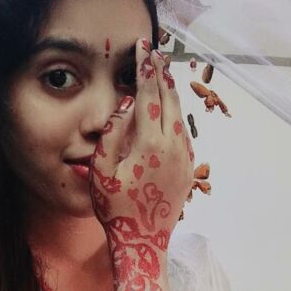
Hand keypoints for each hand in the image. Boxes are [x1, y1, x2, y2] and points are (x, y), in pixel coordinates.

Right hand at [89, 37, 194, 256]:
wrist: (143, 242)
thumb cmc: (116, 209)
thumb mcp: (101, 172)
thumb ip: (111, 133)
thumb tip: (126, 104)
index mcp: (150, 144)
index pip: (150, 95)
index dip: (145, 69)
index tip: (142, 48)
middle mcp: (174, 147)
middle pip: (170, 99)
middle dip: (161, 73)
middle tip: (155, 52)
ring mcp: (185, 158)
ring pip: (180, 115)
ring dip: (171, 92)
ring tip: (162, 73)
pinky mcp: (189, 169)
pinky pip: (183, 133)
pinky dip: (176, 115)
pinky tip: (169, 109)